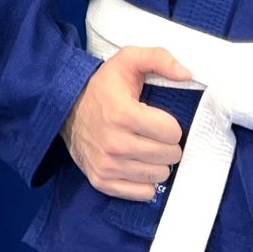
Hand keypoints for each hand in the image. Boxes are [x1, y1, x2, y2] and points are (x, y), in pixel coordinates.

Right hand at [63, 46, 190, 200]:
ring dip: (157, 162)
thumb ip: (159, 58)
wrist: (65, 109)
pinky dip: (145, 181)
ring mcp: (107, 165)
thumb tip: (187, 74)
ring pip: (159, 175)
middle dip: (167, 144)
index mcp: (124, 114)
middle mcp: (115, 143)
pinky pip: (143, 193)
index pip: (172, 132)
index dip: (170, 125)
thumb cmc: (102, 86)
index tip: (158, 119)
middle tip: (153, 135)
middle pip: (168, 156)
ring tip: (146, 148)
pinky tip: (137, 165)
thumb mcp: (128, 60)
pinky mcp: (102, 181)